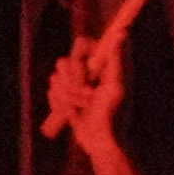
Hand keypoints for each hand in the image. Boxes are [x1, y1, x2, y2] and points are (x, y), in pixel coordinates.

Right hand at [44, 35, 129, 156]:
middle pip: (63, 63)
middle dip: (73, 84)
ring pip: (55, 79)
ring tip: (82, 109)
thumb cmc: (114, 115)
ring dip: (68, 98)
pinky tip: (73, 114)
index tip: (87, 72)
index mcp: (101, 63)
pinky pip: (51, 92)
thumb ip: (117, 60)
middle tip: (89, 98)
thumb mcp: (117, 87)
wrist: (100, 141)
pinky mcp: (63, 95)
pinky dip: (60, 105)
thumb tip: (122, 33)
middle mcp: (87, 69)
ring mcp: (74, 82)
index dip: (79, 58)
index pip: (81, 44)